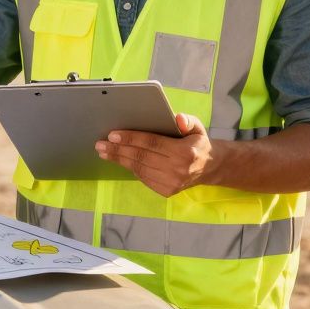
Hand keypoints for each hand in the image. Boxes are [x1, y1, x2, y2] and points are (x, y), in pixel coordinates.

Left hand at [95, 113, 219, 196]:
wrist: (209, 167)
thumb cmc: (197, 143)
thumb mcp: (197, 127)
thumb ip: (187, 121)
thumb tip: (177, 118)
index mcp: (185, 152)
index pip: (152, 143)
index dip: (131, 138)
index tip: (112, 134)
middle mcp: (178, 169)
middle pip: (141, 157)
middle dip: (118, 150)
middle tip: (100, 144)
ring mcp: (172, 183)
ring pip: (139, 169)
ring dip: (119, 160)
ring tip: (104, 152)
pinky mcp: (167, 191)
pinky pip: (143, 177)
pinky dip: (130, 168)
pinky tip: (120, 160)